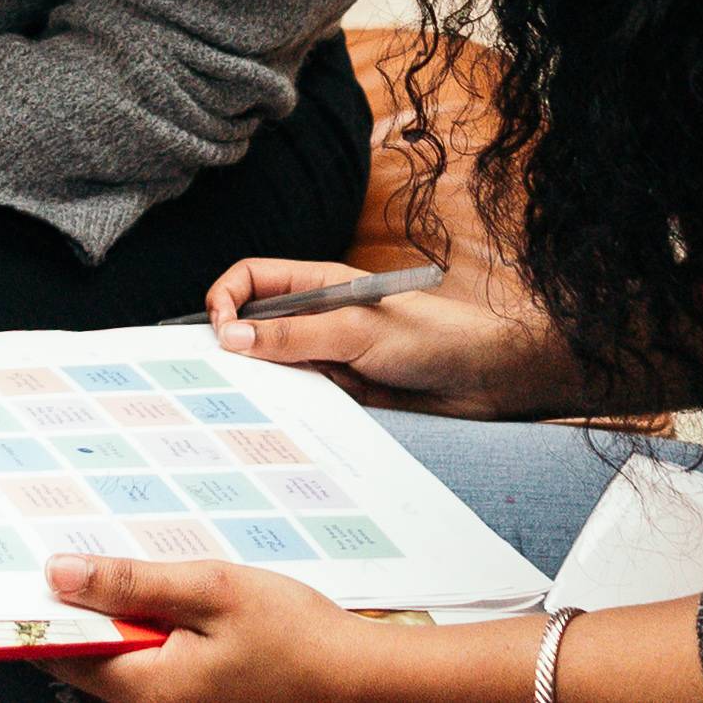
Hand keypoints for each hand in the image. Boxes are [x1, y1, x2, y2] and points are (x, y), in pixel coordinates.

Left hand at [52, 554, 386, 702]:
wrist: (357, 679)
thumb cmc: (294, 636)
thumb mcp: (209, 591)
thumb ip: (131, 584)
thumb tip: (59, 575)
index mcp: (150, 690)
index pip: (64, 655)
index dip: (40, 613)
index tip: (19, 571)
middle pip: (90, 658)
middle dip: (77, 608)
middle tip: (67, 553)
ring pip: (121, 659)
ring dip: (113, 616)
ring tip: (117, 566)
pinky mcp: (197, 700)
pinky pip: (150, 664)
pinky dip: (144, 630)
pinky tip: (161, 596)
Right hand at [199, 258, 582, 420]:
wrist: (487, 380)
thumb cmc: (430, 336)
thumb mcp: (355, 330)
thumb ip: (293, 334)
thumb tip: (230, 337)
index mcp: (317, 285)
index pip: (252, 279)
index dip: (226, 297)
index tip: (217, 330)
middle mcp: (316, 319)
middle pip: (254, 324)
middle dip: (231, 346)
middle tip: (215, 376)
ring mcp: (328, 357)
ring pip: (273, 367)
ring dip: (258, 383)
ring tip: (244, 405)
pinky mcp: (341, 393)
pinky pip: (299, 400)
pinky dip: (285, 409)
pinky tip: (278, 424)